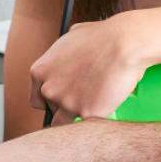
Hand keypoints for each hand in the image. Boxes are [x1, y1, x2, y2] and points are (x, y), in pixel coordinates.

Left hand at [30, 17, 147, 124]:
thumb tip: (66, 56)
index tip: (61, 101)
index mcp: (40, 71)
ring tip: (95, 105)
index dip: (50, 101)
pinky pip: (87, 125)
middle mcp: (49, 89)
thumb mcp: (70, 37)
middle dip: (66, 107)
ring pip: (66, 123)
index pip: (37, 99)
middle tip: (84, 99)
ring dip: (79, 117)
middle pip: (53, 111)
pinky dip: (96, 120)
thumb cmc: (101, 36)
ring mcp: (66, 103)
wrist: (123, 44)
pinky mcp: (86, 114)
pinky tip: (106, 107)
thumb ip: (61, 53)